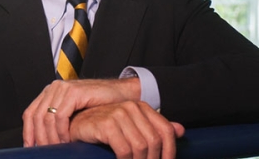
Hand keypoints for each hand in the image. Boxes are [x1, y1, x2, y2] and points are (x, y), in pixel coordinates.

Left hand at [22, 78, 140, 146]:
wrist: (121, 95)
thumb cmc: (100, 106)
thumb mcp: (74, 114)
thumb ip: (59, 122)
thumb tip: (44, 141)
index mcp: (50, 92)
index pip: (30, 114)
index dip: (28, 133)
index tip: (31, 149)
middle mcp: (54, 88)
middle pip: (35, 116)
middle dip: (39, 138)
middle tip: (46, 152)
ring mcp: (63, 88)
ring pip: (46, 118)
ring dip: (51, 137)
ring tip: (58, 149)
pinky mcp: (74, 92)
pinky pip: (60, 115)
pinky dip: (61, 131)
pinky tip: (67, 140)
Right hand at [70, 101, 184, 158]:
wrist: (76, 124)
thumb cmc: (104, 128)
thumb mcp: (132, 127)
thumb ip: (154, 128)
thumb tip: (181, 130)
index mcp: (141, 106)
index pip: (166, 130)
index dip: (170, 152)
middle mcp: (131, 107)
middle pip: (154, 141)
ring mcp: (118, 114)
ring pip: (140, 147)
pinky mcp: (106, 123)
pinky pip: (124, 149)